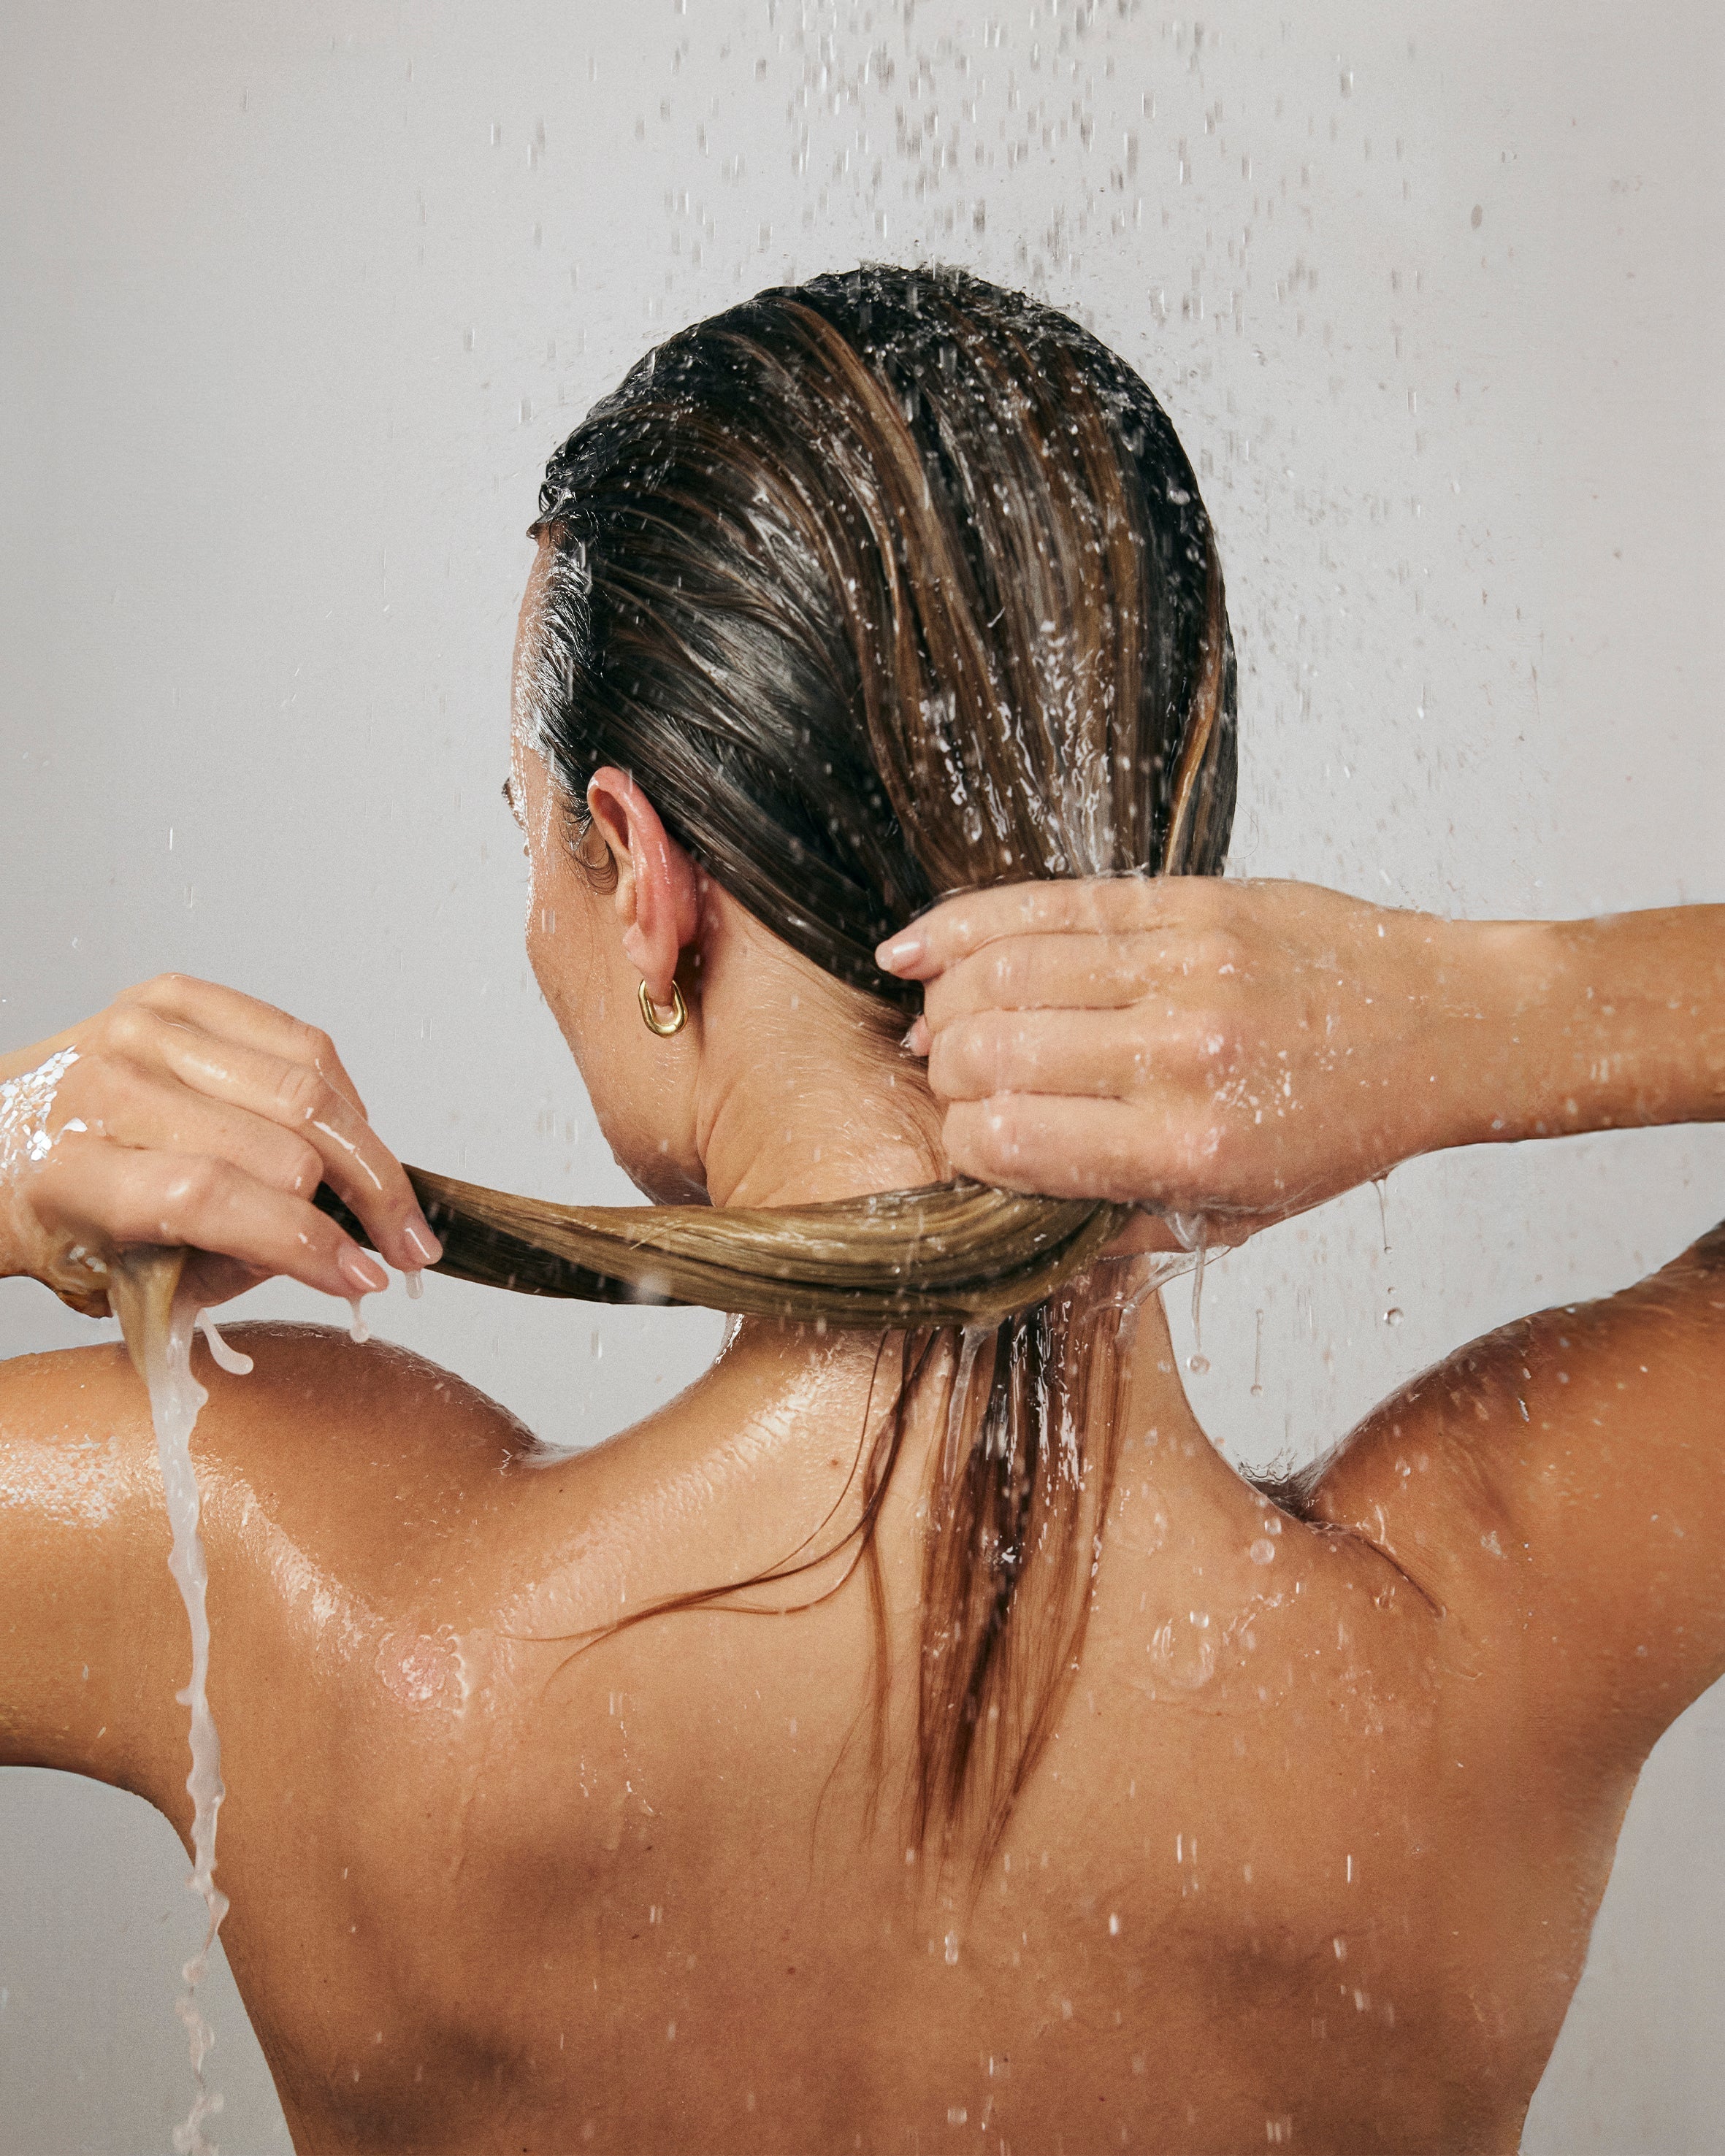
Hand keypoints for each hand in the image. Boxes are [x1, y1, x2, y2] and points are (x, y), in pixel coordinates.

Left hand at [0, 975, 440, 1313]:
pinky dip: (344, 1096)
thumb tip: (338, 1258)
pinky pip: (299, 1040)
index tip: (363, 1278)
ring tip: (394, 1200)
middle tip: (406, 1249)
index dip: (304, 1242)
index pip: (212, 1197)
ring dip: (370, 1152)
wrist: (0, 1136)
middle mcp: (106, 1085)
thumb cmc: (62, 1214)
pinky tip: (355, 1136)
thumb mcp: (124, 1279)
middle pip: (276, 1142)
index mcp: (75, 1168)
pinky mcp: (175, 995)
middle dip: (362, 1202)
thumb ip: (228, 1270)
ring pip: (305, 1087)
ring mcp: (142, 1029)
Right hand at [878, 878, 1483, 1234]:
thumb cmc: (1339, 1128)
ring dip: (944, 999)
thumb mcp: (1238, 1216)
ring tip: (938, 1020)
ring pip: (1004, 971)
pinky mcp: (1189, 902)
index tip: (969, 1142)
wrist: (1445, 1026)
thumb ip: (1119, 1226)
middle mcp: (1182, 1055)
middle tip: (952, 1081)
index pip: (1006, 1139)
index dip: (960, 1144)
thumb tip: (1006, 1209)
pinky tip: (914, 951)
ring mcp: (1185, 967)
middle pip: (987, 1052)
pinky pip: (1048, 904)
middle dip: (944, 1072)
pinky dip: (963, 925)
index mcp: (1189, 1149)